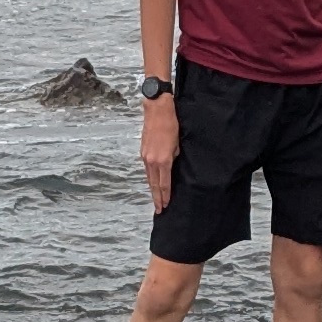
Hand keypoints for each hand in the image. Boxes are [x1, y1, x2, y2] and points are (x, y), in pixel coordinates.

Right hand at [140, 94, 174, 209]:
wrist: (157, 111)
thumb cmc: (171, 125)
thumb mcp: (178, 143)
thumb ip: (174, 157)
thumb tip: (171, 165)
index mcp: (163, 160)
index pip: (165, 183)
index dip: (165, 196)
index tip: (165, 205)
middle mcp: (152, 161)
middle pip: (154, 184)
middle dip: (157, 197)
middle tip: (159, 209)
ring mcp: (146, 157)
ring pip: (149, 178)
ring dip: (153, 189)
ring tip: (156, 199)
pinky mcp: (143, 152)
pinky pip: (147, 169)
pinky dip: (150, 178)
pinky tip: (152, 182)